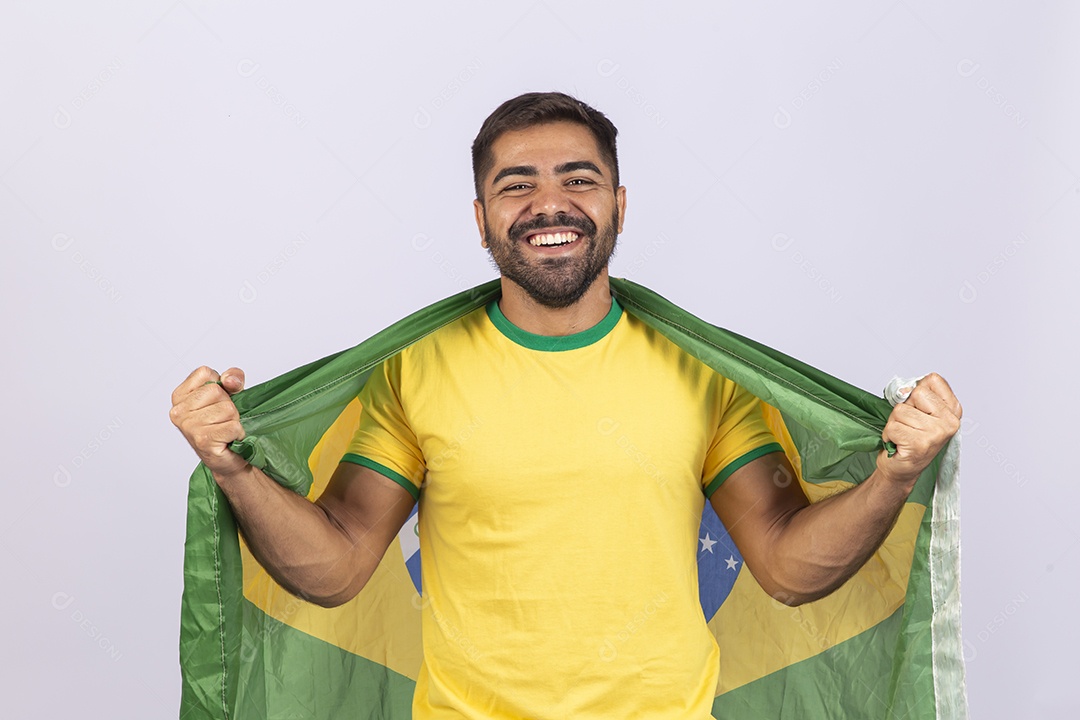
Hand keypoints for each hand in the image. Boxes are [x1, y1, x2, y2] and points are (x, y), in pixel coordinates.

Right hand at [170, 366, 248, 478]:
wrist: (227, 457)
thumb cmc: (224, 423)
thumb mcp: (229, 393)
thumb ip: (232, 378)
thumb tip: (230, 380)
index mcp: (180, 395)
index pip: (205, 372)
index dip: (221, 385)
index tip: (217, 400)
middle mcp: (179, 411)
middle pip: (217, 391)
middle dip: (228, 404)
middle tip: (221, 419)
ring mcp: (189, 426)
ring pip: (227, 409)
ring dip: (233, 420)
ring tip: (224, 429)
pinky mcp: (203, 440)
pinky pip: (233, 426)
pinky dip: (237, 433)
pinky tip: (227, 439)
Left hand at [876, 373, 961, 487]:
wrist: (902, 469)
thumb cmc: (909, 438)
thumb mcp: (919, 412)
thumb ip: (916, 395)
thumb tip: (904, 389)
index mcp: (953, 409)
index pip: (932, 380)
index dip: (916, 392)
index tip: (918, 409)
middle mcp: (950, 421)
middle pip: (915, 393)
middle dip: (903, 408)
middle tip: (909, 425)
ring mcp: (936, 433)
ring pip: (899, 411)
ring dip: (894, 424)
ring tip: (904, 436)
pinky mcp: (920, 444)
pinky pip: (892, 427)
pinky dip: (889, 435)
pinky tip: (899, 444)